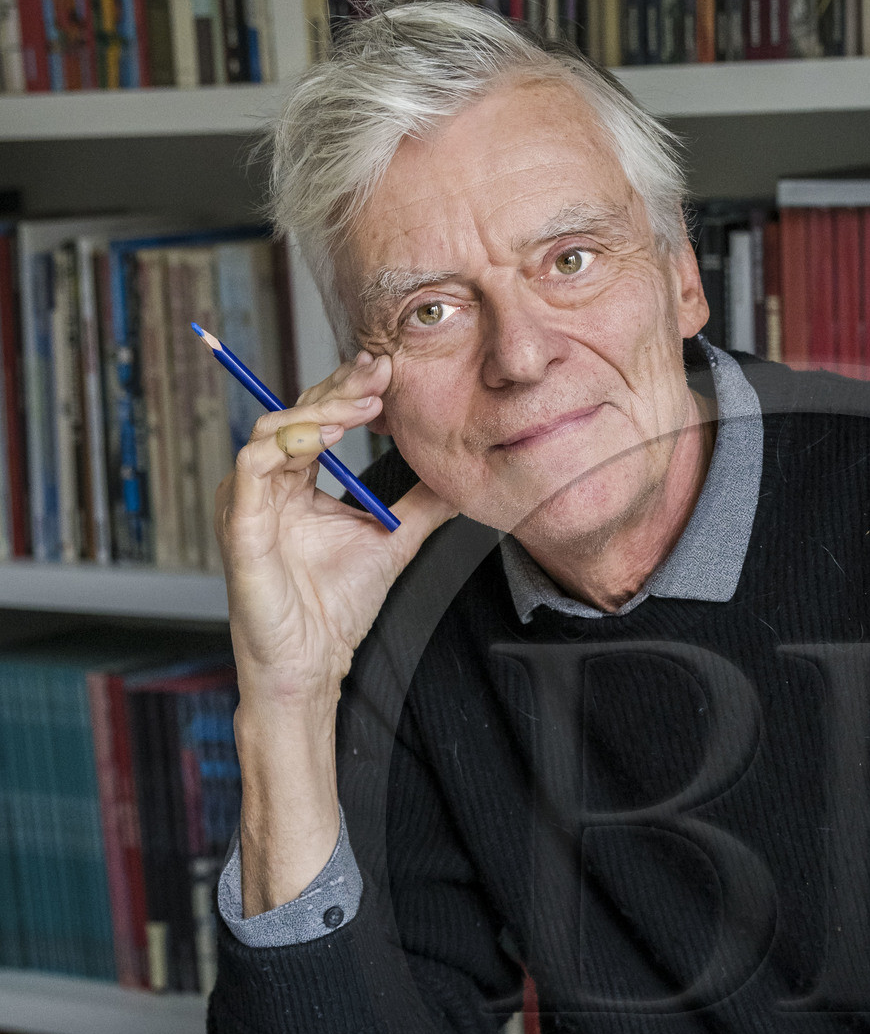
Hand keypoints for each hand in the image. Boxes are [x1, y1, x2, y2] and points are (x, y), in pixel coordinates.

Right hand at [218, 350, 453, 709]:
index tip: (392, 370)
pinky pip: (255, 462)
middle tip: (383, 369)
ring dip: (321, 408)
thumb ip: (423, 506)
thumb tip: (464, 477)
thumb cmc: (336, 609)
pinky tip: (328, 435)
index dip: (353, 391)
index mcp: (298, 482)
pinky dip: (290, 440)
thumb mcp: (394, 542)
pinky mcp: (241, 520)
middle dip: (342, 387)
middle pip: (299, 413)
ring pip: (276, 427)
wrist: (312, 663)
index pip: (322, 418)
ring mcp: (251, 499)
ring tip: (364, 403)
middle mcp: (270, 483)